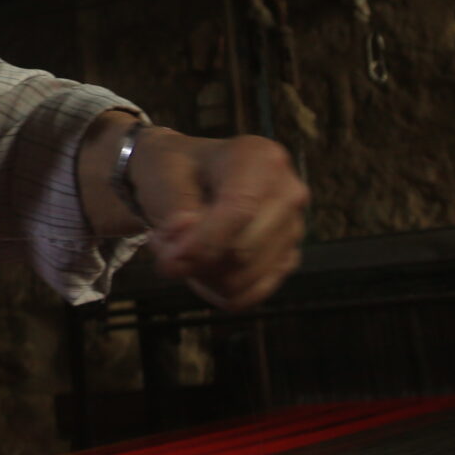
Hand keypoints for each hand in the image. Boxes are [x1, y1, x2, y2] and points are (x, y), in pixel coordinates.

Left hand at [94, 123, 306, 309]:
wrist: (187, 175)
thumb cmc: (176, 169)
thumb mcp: (163, 175)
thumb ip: (173, 212)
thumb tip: (184, 254)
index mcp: (260, 159)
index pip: (240, 210)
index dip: (203, 241)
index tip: (168, 259)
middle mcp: (288, 193)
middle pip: (243, 250)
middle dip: (194, 259)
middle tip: (161, 243)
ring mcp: (293, 229)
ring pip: (243, 279)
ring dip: (200, 275)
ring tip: (177, 249)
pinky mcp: (286, 260)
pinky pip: (249, 295)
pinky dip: (215, 290)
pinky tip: (197, 266)